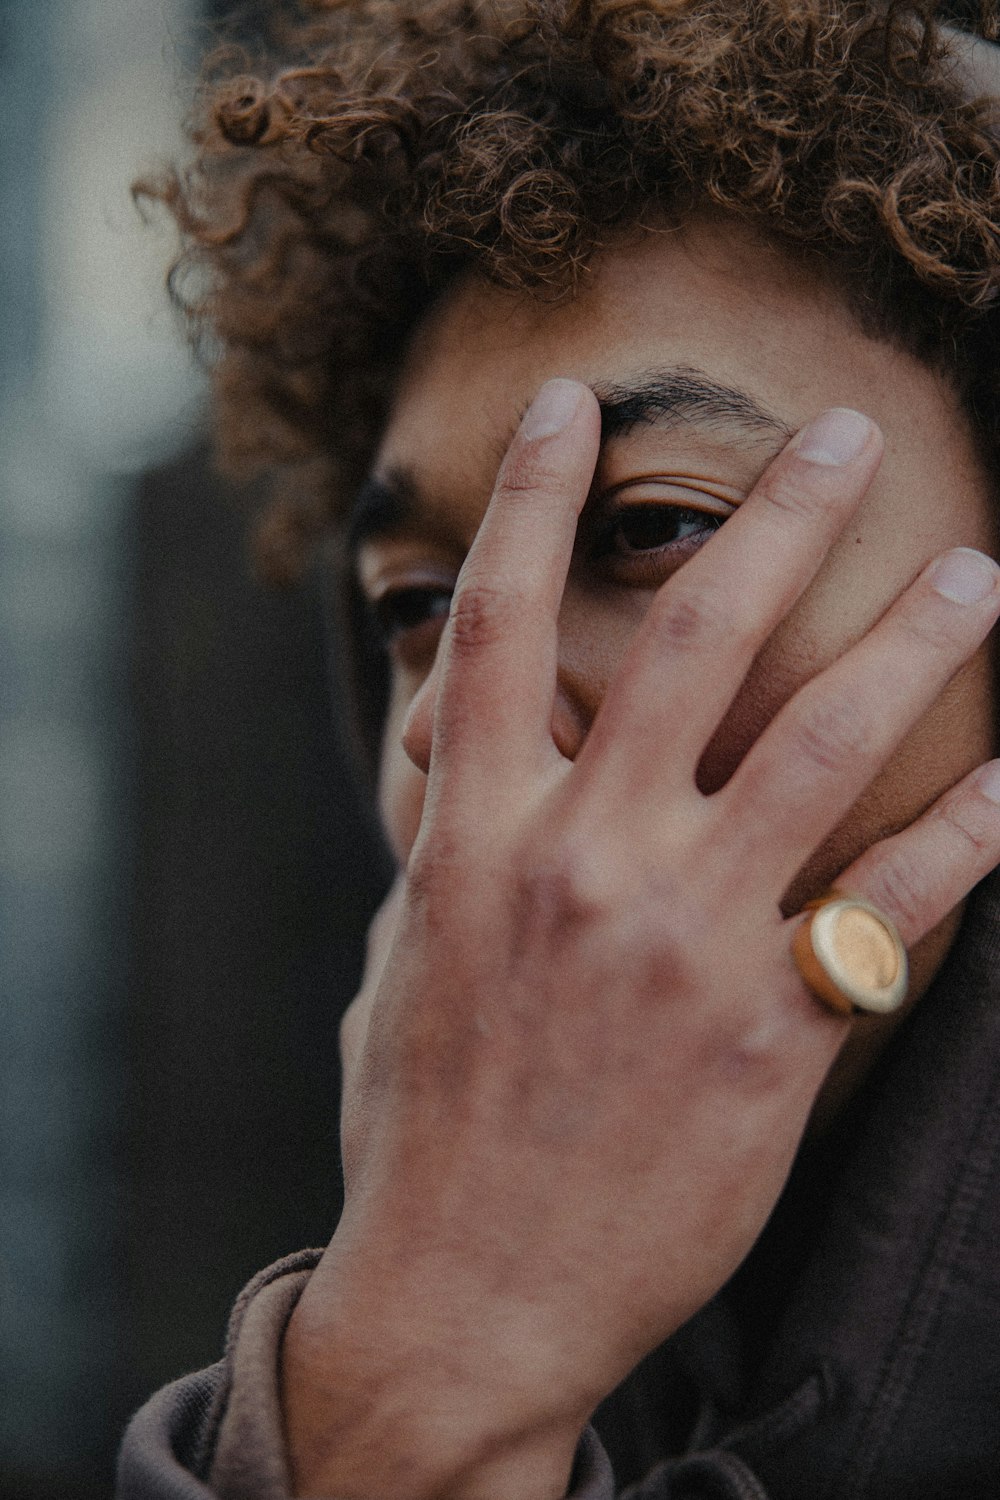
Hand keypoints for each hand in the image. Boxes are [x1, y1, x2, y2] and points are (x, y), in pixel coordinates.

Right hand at [284, 381, 999, 1499]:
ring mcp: (683, 943)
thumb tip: (472, 776)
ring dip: (910, 639)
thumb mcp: (405, 967)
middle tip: (837, 436)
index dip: (528, 501)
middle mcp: (582, 863)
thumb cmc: (420, 1125)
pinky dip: (970, 832)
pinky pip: (894, 907)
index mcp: (475, 841)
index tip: (571, 406)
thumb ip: (454, 854)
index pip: (494, 628)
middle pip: (687, 644)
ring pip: (820, 744)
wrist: (469, 1293)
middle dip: (768, 520)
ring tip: (973, 568)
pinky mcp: (772, 1032)